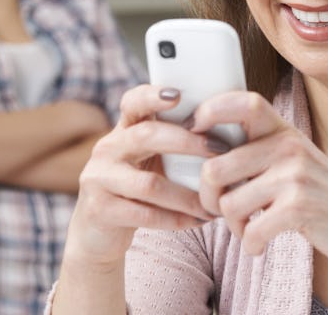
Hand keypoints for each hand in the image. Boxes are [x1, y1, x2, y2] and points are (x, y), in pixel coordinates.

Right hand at [64, 84, 217, 267]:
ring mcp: (99, 178)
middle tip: (221, 150)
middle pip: (146, 136)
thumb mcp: (146, 160)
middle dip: (187, 142)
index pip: (133, 102)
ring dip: (188, 196)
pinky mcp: (100, 209)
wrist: (98, 233)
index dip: (152, 96)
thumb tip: (229, 134)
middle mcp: (107, 148)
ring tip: (214, 204)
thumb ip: (172, 143)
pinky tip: (198, 221)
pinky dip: (177, 219)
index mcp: (123, 130)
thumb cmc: (136, 189)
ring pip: (150, 184)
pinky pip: (145, 214)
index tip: (178, 95)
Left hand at [191, 91, 327, 301]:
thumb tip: (204, 154)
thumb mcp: (295, 163)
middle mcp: (289, 147)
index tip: (194, 129)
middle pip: (215, 166)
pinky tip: (260, 245)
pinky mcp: (300, 208)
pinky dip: (250, 244)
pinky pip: (249, 230)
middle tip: (220, 211)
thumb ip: (259, 152)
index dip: (212, 109)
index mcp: (284, 131)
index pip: (245, 102)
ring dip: (232, 226)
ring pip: (227, 204)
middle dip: (208, 197)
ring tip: (248, 229)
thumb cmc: (323, 197)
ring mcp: (295, 176)